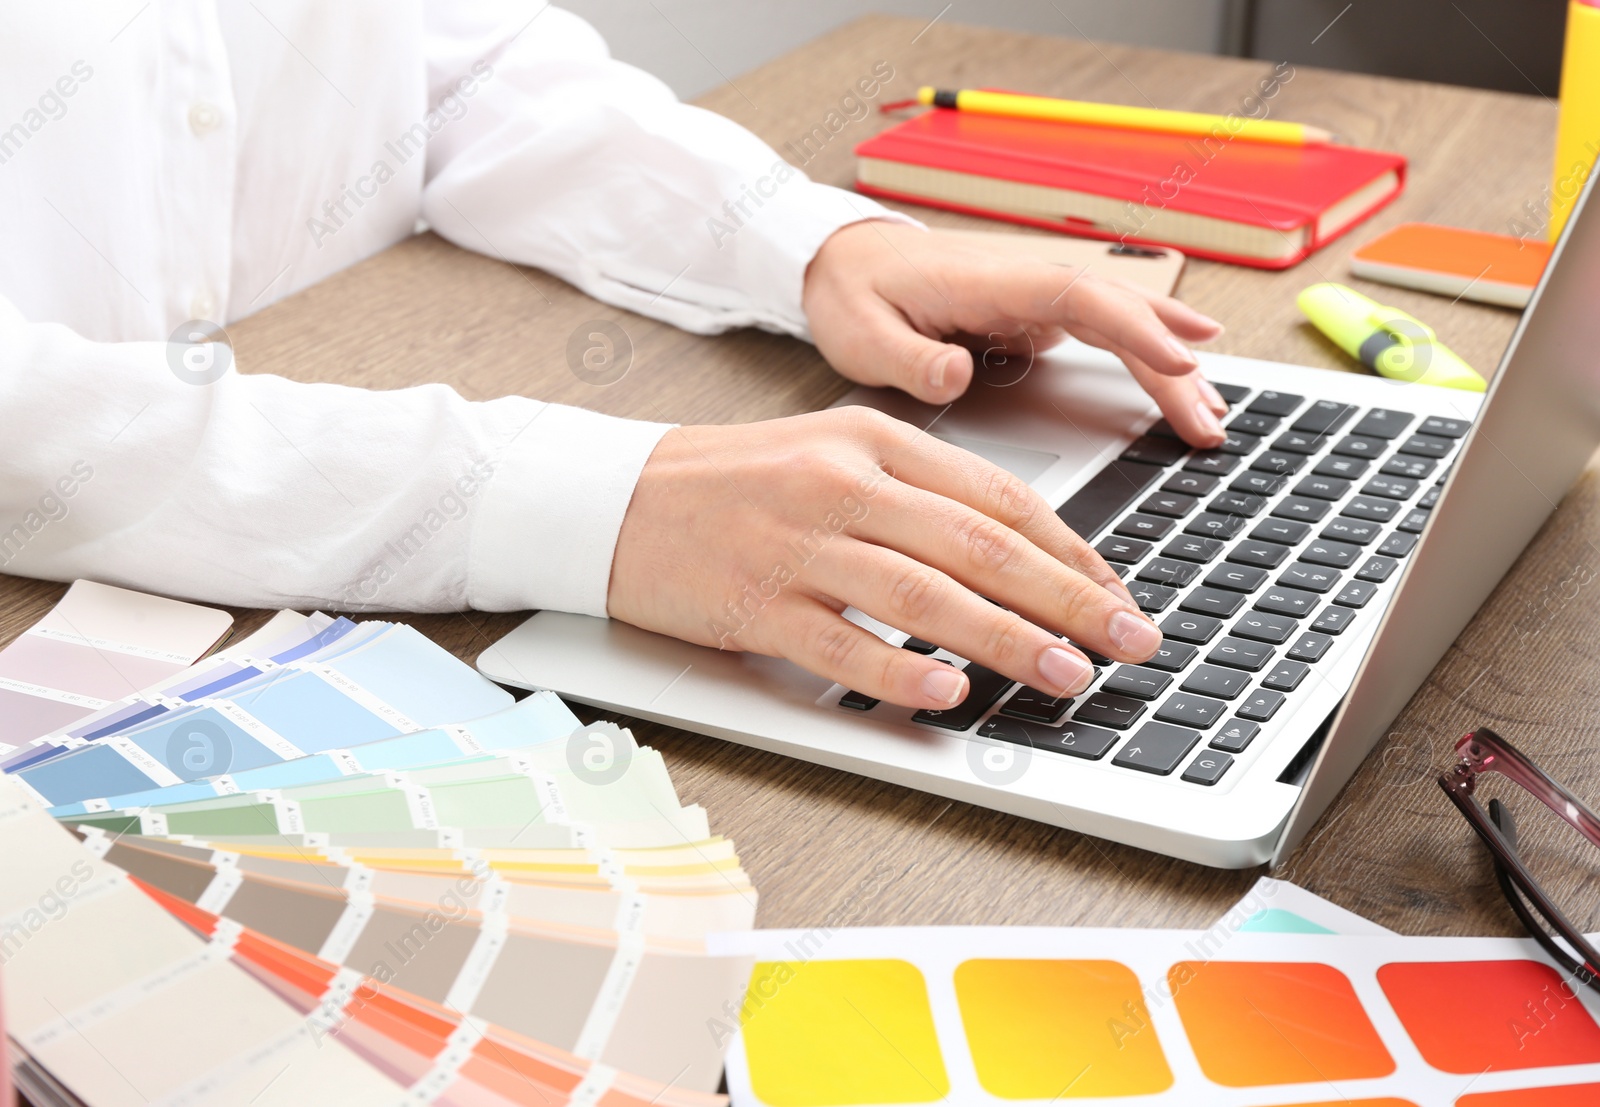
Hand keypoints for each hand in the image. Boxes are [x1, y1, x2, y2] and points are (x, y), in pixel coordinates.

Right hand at [608, 407, 1164, 710]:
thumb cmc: (732, 481)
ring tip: (1066, 676)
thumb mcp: (831, 453)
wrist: (613, 497)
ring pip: (925, 595)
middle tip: (1130, 641)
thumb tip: (1015, 553)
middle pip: (981, 546)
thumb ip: (917, 492)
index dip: (1072, 550)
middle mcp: (842, 483)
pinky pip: (843, 645)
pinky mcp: (755, 604)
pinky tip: (951, 696)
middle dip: (1070, 600)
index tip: (1118, 593)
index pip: (998, 497)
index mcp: (872, 441)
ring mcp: (797, 544)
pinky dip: (903, 673)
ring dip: (1007, 641)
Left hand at [803, 222, 1228, 445]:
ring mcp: (1035, 300)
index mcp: (989, 281)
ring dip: (1169, 366)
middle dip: (1171, 364)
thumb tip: (955, 372)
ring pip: (1120, 324)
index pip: (1079, 298)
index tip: (1178, 360)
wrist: (840, 262)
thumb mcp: (862, 332)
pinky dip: (1147, 357)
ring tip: (1212, 416)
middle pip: (1117, 314)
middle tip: (1210, 420)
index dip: (1134, 327)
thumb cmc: (852, 293)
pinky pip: (1106, 335)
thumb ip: (909, 357)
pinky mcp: (1036, 318)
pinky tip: (1185, 378)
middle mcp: (1025, 284)